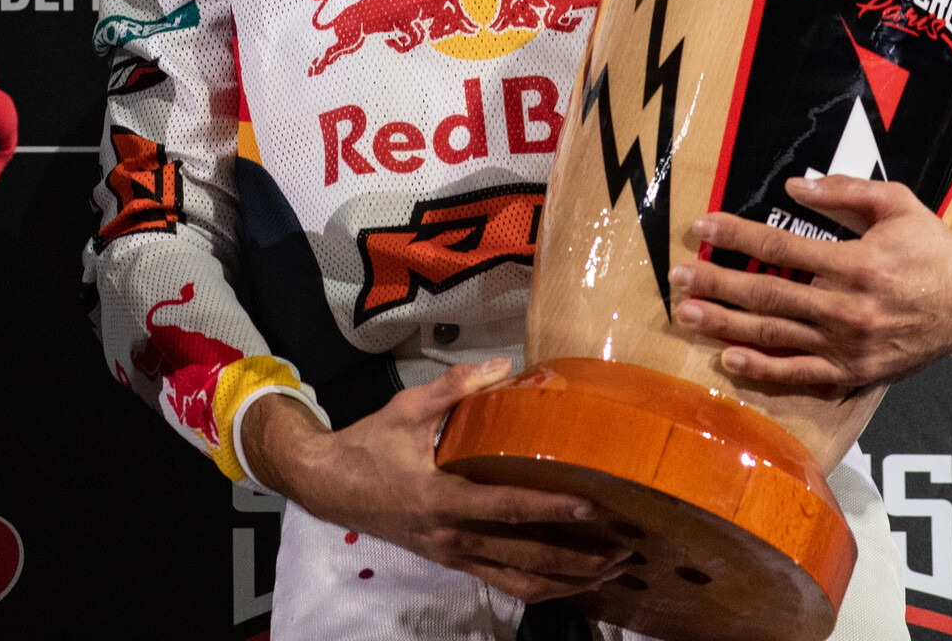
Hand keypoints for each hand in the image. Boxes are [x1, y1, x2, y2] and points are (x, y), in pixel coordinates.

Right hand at [243, 360, 626, 603]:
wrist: (327, 486)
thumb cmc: (367, 445)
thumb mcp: (405, 409)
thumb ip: (455, 388)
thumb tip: (504, 366)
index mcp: (437, 498)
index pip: (504, 509)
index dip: (549, 509)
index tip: (592, 506)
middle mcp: (449, 536)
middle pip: (523, 557)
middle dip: (577, 558)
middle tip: (624, 548)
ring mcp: (451, 555)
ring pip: (518, 582)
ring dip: (568, 581)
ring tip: (609, 571)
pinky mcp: (452, 562)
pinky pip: (503, 584)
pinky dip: (541, 586)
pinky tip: (571, 580)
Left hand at [671, 174, 951, 386]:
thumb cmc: (930, 247)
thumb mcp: (897, 203)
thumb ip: (844, 191)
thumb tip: (793, 184)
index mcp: (856, 264)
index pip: (780, 246)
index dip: (736, 235)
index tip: (702, 227)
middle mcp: (848, 309)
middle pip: (767, 295)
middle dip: (716, 284)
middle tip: (676, 277)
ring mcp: (849, 346)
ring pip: (776, 336)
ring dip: (726, 326)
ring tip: (687, 314)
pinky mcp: (854, 373)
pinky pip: (801, 375)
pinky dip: (763, 371)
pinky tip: (729, 361)